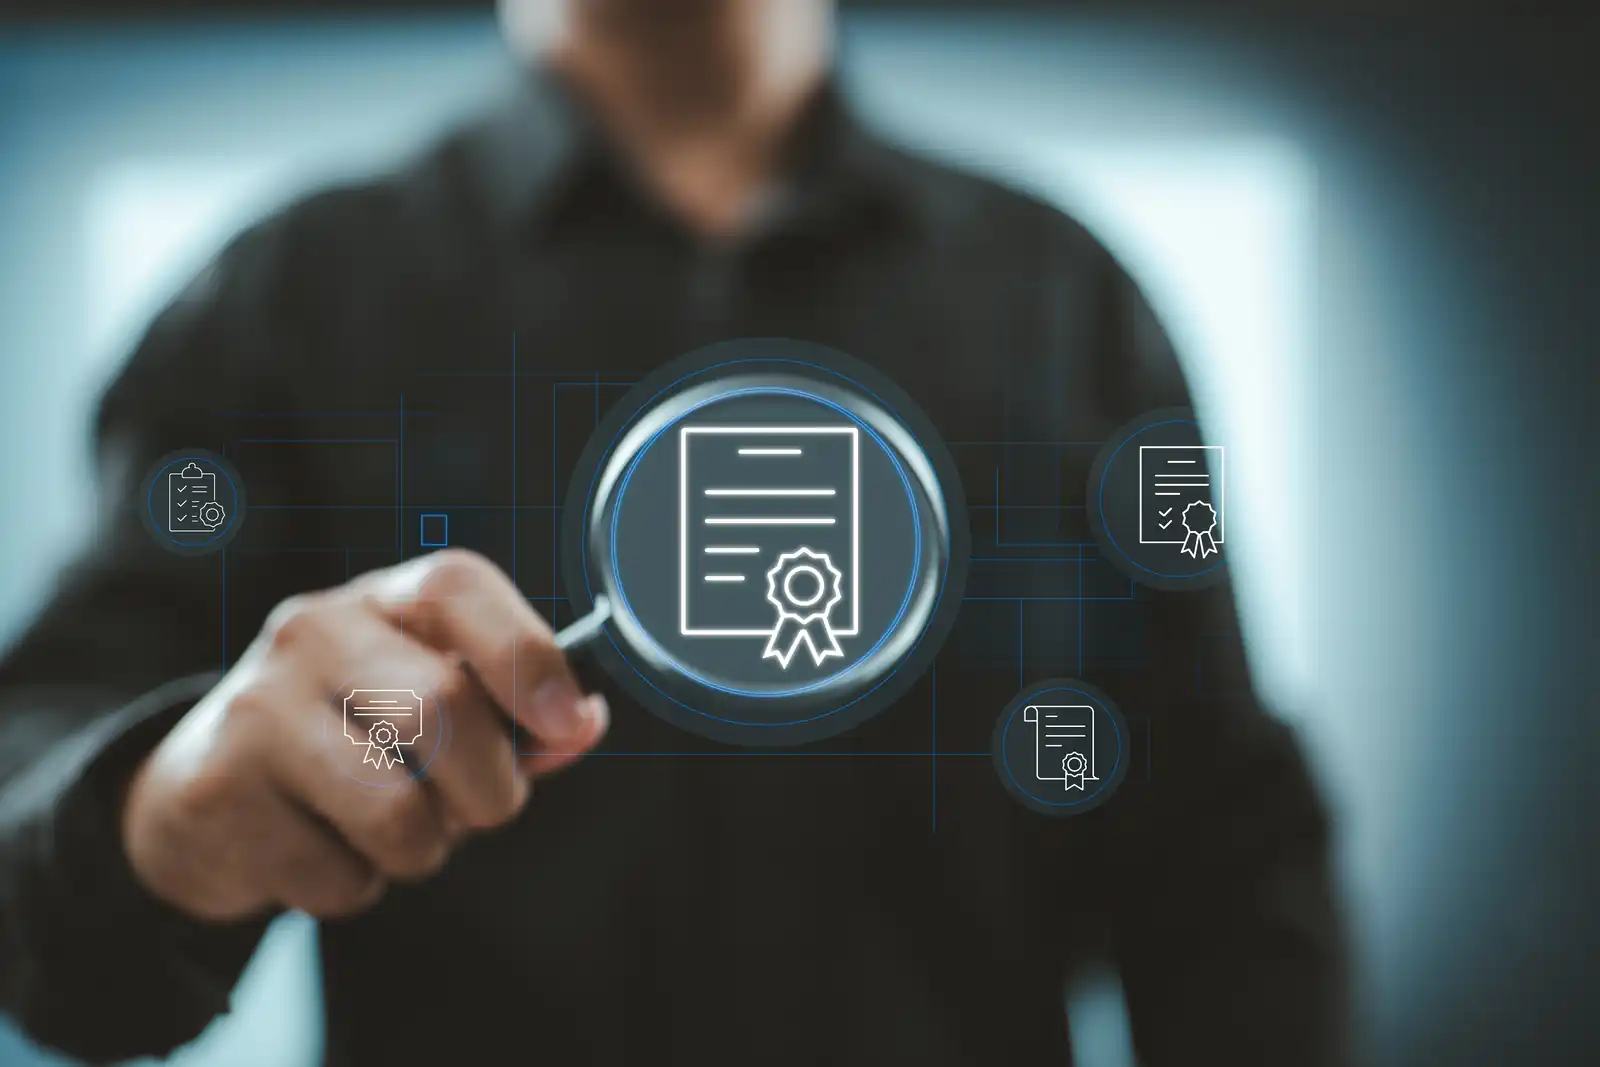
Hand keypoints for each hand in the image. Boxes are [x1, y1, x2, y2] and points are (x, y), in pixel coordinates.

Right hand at [121, 549, 607, 921]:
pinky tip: (324, 850)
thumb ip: (515, 718)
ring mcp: (256, 707)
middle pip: (443, 708)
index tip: (568, 724)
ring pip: (396, 810)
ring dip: (424, 850)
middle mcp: (313, 632)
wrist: (200, 790)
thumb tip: (585, 725)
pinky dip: (356, 886)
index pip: (458, 588)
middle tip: (482, 809)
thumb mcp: (430, 702)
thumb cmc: (349, 739)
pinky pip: (338, 876)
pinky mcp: (217, 791)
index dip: (528, 657)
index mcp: (381, 599)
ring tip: (396, 834)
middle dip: (491, 788)